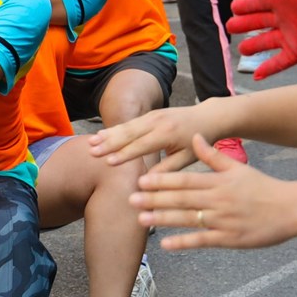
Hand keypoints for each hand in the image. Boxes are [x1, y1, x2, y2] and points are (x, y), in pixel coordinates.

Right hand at [90, 100, 225, 167]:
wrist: (206, 117)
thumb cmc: (197, 142)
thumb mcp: (186, 158)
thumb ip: (167, 169)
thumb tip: (146, 183)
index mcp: (167, 134)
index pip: (141, 145)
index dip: (124, 154)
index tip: (107, 162)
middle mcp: (157, 121)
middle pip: (129, 133)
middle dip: (109, 143)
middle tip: (92, 151)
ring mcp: (152, 115)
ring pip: (126, 126)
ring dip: (108, 134)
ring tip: (91, 142)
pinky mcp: (150, 114)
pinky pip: (129, 122)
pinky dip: (114, 128)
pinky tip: (101, 134)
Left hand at [130, 135, 296, 250]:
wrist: (290, 209)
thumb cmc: (262, 187)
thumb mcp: (238, 167)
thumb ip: (213, 155)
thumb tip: (195, 136)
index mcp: (218, 182)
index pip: (185, 180)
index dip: (162, 180)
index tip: (142, 179)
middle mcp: (218, 200)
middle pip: (181, 199)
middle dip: (154, 199)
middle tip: (131, 198)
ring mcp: (223, 221)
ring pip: (188, 220)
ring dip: (163, 219)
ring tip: (141, 218)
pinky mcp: (229, 239)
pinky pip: (202, 241)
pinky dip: (183, 243)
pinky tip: (165, 244)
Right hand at [227, 0, 296, 77]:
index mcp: (281, 0)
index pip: (257, 3)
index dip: (245, 6)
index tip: (232, 8)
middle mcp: (284, 18)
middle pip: (259, 22)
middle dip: (245, 25)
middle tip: (230, 27)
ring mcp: (291, 36)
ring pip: (267, 42)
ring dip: (254, 46)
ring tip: (242, 50)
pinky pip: (280, 62)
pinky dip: (268, 68)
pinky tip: (256, 75)